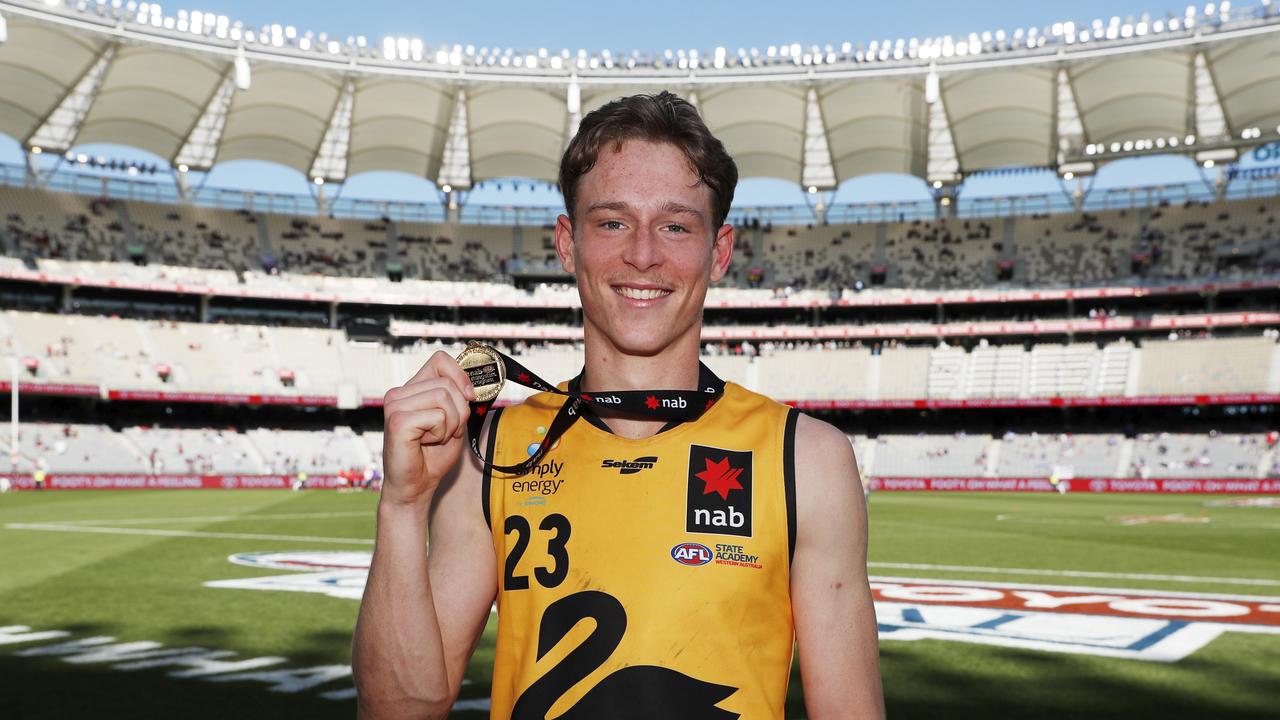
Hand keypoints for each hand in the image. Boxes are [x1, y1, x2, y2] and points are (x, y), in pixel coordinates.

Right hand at [381, 350, 476, 506]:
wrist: (416, 486)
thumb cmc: (433, 455)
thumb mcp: (453, 420)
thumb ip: (459, 398)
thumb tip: (475, 381)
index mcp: (412, 389)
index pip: (440, 359)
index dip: (460, 375)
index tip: (469, 397)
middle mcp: (399, 393)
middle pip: (447, 383)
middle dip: (459, 411)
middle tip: (446, 432)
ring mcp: (395, 405)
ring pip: (444, 397)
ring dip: (450, 424)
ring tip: (435, 438)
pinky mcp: (397, 421)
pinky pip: (438, 416)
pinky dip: (441, 433)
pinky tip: (425, 444)